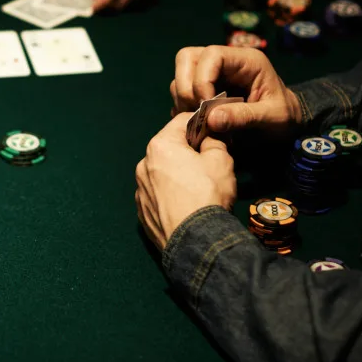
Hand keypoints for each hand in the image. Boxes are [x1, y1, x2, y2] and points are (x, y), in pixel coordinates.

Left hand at [135, 113, 235, 249]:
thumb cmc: (207, 195)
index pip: (182, 121)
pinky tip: (186, 204)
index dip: (200, 122)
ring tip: (198, 186)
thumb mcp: (221, 160)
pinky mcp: (142, 211)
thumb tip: (209, 139)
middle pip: (170, 148)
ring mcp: (140, 189)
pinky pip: (158, 194)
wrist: (195, 240)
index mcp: (160, 146)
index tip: (213, 128)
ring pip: (162, 172)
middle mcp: (143, 164)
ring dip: (177, 173)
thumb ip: (214, 141)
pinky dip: (170, 194)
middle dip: (188, 150)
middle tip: (209, 159)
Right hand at [170, 46, 301, 134]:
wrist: (287, 125)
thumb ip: (244, 117)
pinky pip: (182, 91)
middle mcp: (225, 62)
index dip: (202, 79)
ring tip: (198, 120)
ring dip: (183, 99)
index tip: (206, 105)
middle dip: (186, 87)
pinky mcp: (205, 88)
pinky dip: (183, 107)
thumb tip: (211, 120)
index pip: (212, 55)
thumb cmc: (285, 117)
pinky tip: (197, 122)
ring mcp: (212, 74)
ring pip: (181, 75)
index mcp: (246, 61)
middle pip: (187, 58)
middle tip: (197, 111)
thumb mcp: (272, 118)